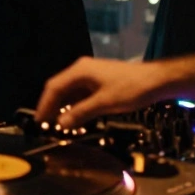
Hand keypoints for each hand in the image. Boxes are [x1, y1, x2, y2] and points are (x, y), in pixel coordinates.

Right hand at [35, 57, 173, 128]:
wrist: (156, 80)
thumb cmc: (131, 89)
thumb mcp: (104, 103)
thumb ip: (81, 113)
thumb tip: (61, 124)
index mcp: (80, 71)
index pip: (54, 87)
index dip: (44, 104)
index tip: (38, 120)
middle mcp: (82, 70)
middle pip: (60, 88)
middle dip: (52, 106)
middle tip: (45, 125)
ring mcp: (91, 75)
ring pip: (70, 91)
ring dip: (64, 107)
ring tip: (58, 124)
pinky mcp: (99, 81)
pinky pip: (81, 93)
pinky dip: (75, 105)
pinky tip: (75, 117)